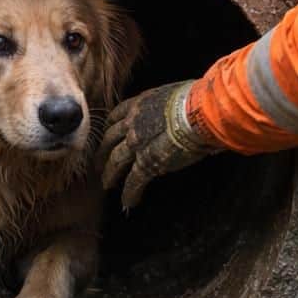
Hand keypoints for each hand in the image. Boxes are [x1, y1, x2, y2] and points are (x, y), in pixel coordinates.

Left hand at [98, 80, 216, 208]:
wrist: (199, 112)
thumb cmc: (196, 100)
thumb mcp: (174, 95)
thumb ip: (169, 107)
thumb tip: (182, 113)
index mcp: (140, 103)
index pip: (116, 116)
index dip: (110, 127)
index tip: (106, 134)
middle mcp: (133, 122)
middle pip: (110, 140)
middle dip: (103, 152)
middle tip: (98, 163)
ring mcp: (137, 143)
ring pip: (116, 161)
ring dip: (110, 174)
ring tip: (107, 184)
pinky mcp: (147, 163)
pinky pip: (134, 181)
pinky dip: (130, 193)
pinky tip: (127, 202)